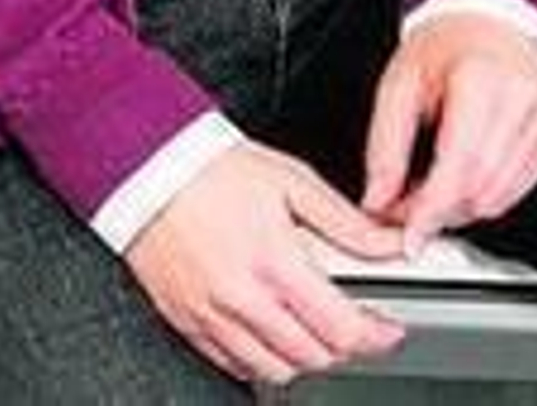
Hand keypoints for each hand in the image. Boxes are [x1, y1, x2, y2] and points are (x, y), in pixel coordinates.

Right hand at [123, 140, 407, 386]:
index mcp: (274, 261)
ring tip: (311, 323)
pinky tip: (269, 327)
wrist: (148, 167)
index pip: (340, 328)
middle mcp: (242, 298)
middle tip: (353, 320)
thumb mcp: (292, 180)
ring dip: (304, 355)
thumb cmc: (214, 168)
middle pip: (312, 357)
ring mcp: (212, 317)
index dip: (375, 335)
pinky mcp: (188, 323)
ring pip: (275, 370)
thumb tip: (388, 242)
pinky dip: (261, 357)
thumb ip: (345, 221)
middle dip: (343, 345)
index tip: (388, 328)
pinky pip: (235, 365)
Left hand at [361, 15, 536, 249]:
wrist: (490, 24)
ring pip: (498, 197)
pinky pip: (514, 191)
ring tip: (429, 188)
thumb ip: (386, 144)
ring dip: (459, 208)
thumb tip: (377, 200)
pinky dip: (482, 197)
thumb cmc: (445, 47)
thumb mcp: (400, 81)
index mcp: (481, 79)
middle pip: (480, 187)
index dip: (432, 208)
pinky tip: (459, 180)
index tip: (410, 236)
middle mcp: (520, 102)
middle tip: (404, 205)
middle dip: (439, 210)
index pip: (460, 163)